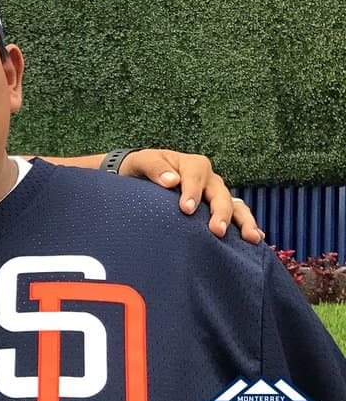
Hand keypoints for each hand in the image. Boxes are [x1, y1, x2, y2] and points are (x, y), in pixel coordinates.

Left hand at [118, 150, 263, 243]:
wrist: (144, 175)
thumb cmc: (145, 168)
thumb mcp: (144, 161)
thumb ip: (155, 168)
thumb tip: (171, 180)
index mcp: (193, 165)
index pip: (196, 178)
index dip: (192, 192)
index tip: (186, 209)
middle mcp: (210, 179)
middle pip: (220, 194)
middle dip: (220, 212)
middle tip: (217, 230)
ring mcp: (217, 194)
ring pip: (235, 206)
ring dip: (244, 221)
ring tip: (252, 238)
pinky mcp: (218, 208)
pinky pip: (237, 215)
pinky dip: (246, 225)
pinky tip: (256, 239)